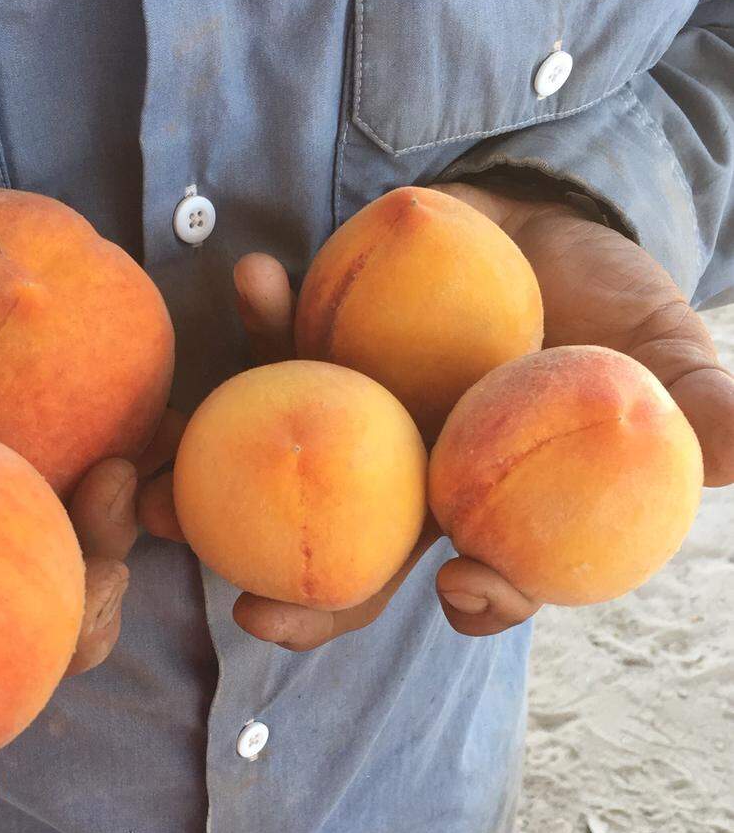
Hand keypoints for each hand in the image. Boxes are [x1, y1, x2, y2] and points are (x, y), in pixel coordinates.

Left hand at [140, 187, 733, 647]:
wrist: (543, 219)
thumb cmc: (607, 302)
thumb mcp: (664, 351)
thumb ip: (694, 405)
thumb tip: (733, 456)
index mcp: (481, 504)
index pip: (480, 576)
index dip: (475, 598)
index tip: (464, 585)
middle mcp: (399, 479)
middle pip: (348, 559)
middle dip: (299, 594)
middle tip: (251, 612)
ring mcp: (345, 420)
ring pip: (277, 473)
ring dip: (213, 484)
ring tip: (156, 496)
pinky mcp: (311, 350)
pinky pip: (275, 344)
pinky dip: (262, 316)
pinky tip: (254, 276)